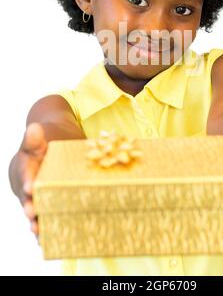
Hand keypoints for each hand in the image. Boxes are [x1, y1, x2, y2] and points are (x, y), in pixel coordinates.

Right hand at [9, 122, 47, 237]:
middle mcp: (26, 183)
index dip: (27, 179)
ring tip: (40, 233)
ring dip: (35, 222)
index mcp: (25, 164)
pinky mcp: (42, 206)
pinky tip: (48, 242)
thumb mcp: (44, 135)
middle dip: (29, 206)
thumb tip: (33, 129)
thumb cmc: (48, 141)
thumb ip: (37, 138)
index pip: (25, 171)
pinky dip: (44, 229)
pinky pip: (42, 218)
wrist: (47, 149)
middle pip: (25, 196)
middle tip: (33, 216)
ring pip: (32, 211)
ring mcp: (32, 197)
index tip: (31, 188)